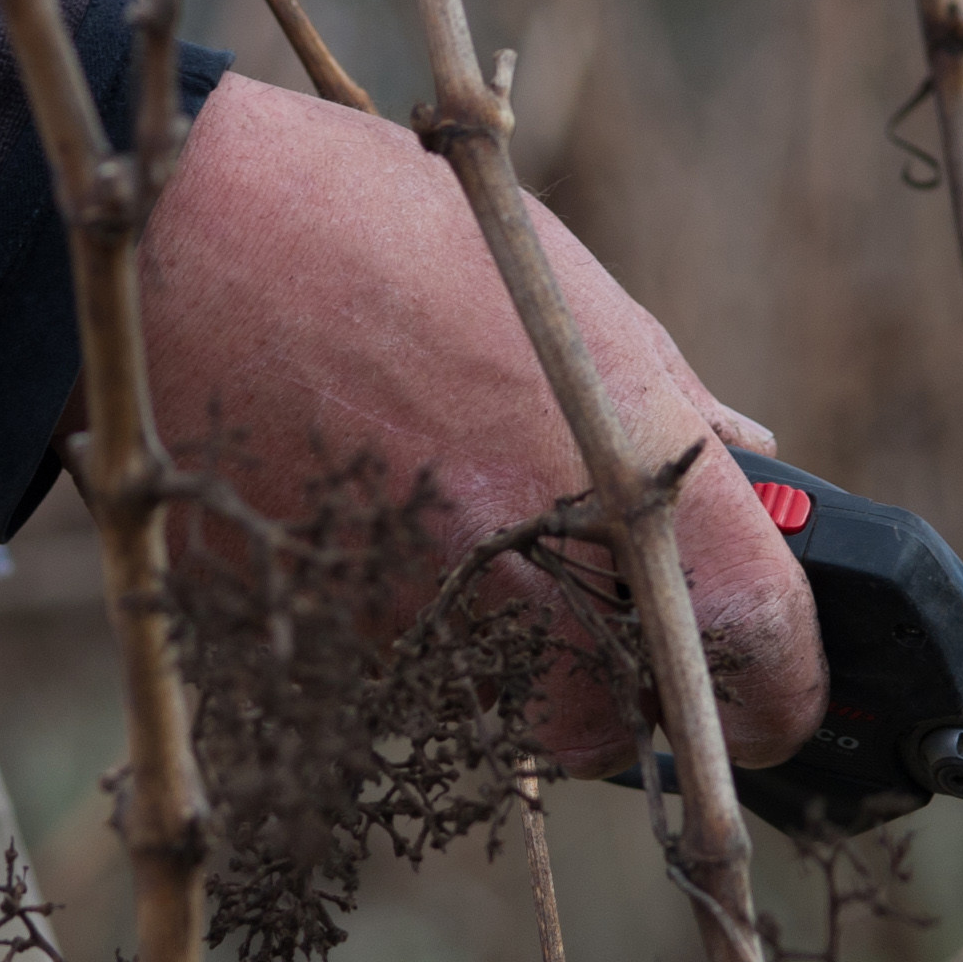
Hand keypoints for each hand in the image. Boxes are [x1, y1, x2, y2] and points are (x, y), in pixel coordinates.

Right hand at [135, 75, 823, 769]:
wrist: (173, 249)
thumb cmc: (382, 236)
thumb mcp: (564, 290)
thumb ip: (668, 401)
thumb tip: (750, 456)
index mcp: (635, 484)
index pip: (771, 659)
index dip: (789, 684)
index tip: (779, 679)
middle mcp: (539, 586)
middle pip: (629, 725)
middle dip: (626, 676)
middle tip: (592, 590)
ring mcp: (425, 635)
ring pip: (505, 713)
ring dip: (512, 658)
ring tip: (460, 529)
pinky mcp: (323, 652)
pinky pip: (403, 680)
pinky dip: (410, 632)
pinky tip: (374, 522)